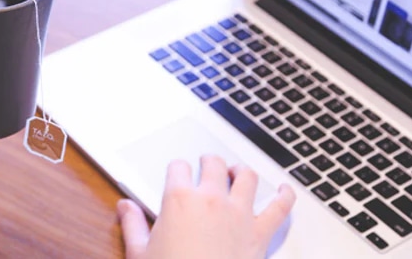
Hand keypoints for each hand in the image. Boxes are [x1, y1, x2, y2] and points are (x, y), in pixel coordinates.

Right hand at [117, 156, 295, 258]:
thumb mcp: (140, 253)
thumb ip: (133, 225)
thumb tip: (125, 206)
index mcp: (179, 200)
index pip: (178, 167)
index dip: (177, 169)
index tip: (177, 173)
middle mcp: (211, 200)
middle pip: (213, 164)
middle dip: (209, 161)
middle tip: (207, 164)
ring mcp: (239, 214)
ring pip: (247, 177)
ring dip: (242, 171)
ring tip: (238, 172)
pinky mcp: (260, 233)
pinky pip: (280, 207)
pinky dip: (286, 195)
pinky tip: (286, 190)